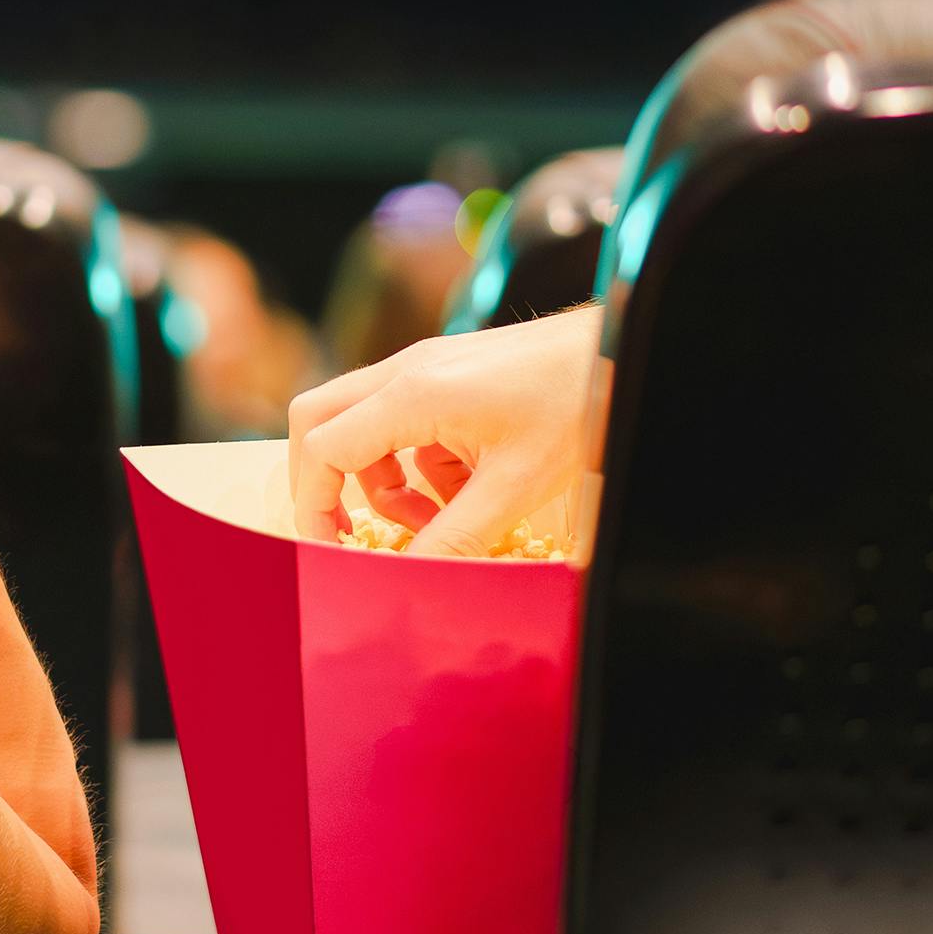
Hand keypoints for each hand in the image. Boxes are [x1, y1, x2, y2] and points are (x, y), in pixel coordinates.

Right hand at [286, 307, 599, 557]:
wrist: (617, 351)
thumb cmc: (576, 404)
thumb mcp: (514, 487)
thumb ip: (454, 538)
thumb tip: (409, 582)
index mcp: (413, 394)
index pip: (321, 448)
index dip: (315, 506)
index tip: (334, 551)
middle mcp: (406, 371)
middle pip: (318, 421)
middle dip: (325, 484)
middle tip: (351, 533)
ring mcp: (424, 367)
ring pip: (360, 425)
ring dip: (381, 481)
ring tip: (432, 520)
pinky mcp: (445, 374)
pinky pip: (401, 423)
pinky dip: (416, 465)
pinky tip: (464, 491)